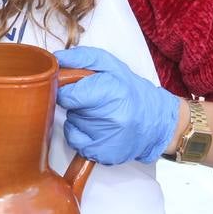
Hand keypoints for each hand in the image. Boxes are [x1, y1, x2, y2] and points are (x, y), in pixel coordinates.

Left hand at [54, 46, 180, 164]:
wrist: (157, 122)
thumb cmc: (131, 91)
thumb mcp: (111, 65)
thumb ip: (81, 58)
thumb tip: (55, 60)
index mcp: (112, 90)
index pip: (69, 94)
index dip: (65, 89)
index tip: (72, 86)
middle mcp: (111, 116)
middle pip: (69, 109)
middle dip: (75, 102)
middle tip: (93, 99)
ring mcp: (107, 138)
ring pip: (72, 124)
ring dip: (79, 118)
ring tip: (99, 113)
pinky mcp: (103, 154)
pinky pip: (75, 142)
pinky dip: (80, 135)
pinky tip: (96, 128)